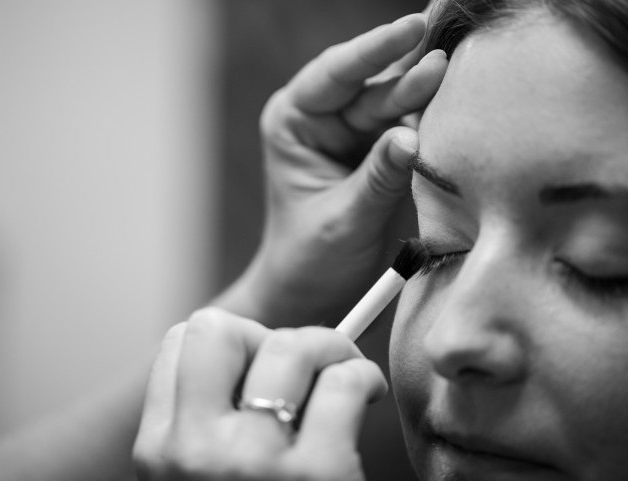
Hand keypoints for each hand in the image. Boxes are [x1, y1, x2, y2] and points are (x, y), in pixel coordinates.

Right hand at [133, 308, 386, 480]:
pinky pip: (344, 383)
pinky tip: (364, 397)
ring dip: (331, 350)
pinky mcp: (318, 478)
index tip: (261, 367)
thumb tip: (270, 344)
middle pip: (224, 329)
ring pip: (292, 346)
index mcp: (160, 451)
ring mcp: (254, 465)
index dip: (232, 343)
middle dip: (272, 336)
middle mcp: (196, 454)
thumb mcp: (205, 476)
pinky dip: (363, 379)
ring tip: (344, 377)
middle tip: (303, 365)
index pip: (183, 340)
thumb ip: (212, 417)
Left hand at [215, 13, 446, 326]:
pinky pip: (415, 129)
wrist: (317, 294)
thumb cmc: (311, 258)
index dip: (374, 49)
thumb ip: (378, 178)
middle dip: (413, 75)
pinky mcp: (385, 154)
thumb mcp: (343, 219)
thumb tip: (411, 137)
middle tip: (452, 60)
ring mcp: (358, 135)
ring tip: (466, 77)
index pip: (336, 74)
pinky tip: (463, 106)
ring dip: (431, 94)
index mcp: (296, 122)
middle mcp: (326, 120)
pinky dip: (437, 122)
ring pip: (400, 103)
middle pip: (375, 86)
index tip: (412, 27)